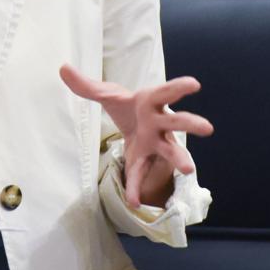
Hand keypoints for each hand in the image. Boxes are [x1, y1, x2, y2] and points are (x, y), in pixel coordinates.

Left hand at [60, 65, 213, 207]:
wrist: (132, 124)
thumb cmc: (128, 106)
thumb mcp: (107, 95)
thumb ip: (86, 85)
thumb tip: (62, 68)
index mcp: (151, 102)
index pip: (166, 92)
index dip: (179, 88)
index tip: (195, 84)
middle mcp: (159, 123)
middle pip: (178, 122)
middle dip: (191, 124)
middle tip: (207, 128)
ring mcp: (156, 143)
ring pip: (171, 151)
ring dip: (179, 159)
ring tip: (189, 168)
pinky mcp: (145, 159)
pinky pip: (142, 174)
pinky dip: (137, 187)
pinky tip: (134, 202)